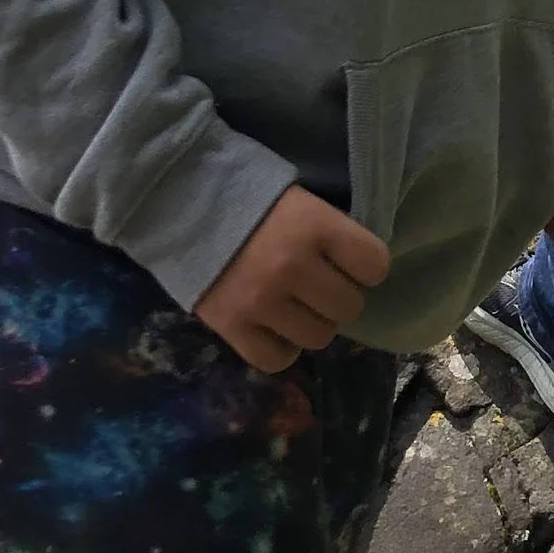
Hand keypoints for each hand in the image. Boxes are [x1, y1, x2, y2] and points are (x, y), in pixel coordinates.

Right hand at [195, 187, 389, 371]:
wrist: (178, 200)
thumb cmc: (247, 193)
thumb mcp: (300, 199)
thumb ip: (330, 233)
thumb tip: (357, 272)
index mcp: (316, 225)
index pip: (375, 265)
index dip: (364, 267)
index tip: (347, 262)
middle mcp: (294, 265)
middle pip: (349, 307)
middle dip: (337, 297)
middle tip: (316, 285)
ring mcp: (262, 300)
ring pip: (319, 337)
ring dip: (310, 324)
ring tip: (291, 305)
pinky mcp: (232, 326)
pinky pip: (277, 359)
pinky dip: (279, 348)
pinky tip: (271, 327)